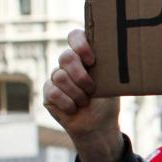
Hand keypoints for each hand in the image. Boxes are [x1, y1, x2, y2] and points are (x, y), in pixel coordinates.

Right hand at [43, 29, 123, 161]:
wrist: (98, 125)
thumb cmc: (107, 101)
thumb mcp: (111, 82)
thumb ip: (107, 66)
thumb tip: (114, 50)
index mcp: (84, 56)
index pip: (75, 36)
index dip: (80, 45)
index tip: (92, 61)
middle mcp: (68, 64)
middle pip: (66, 56)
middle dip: (80, 75)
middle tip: (92, 88)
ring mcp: (56, 77)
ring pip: (60, 76)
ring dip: (77, 93)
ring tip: (85, 101)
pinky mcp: (48, 92)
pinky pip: (53, 91)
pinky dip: (67, 103)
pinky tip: (74, 108)